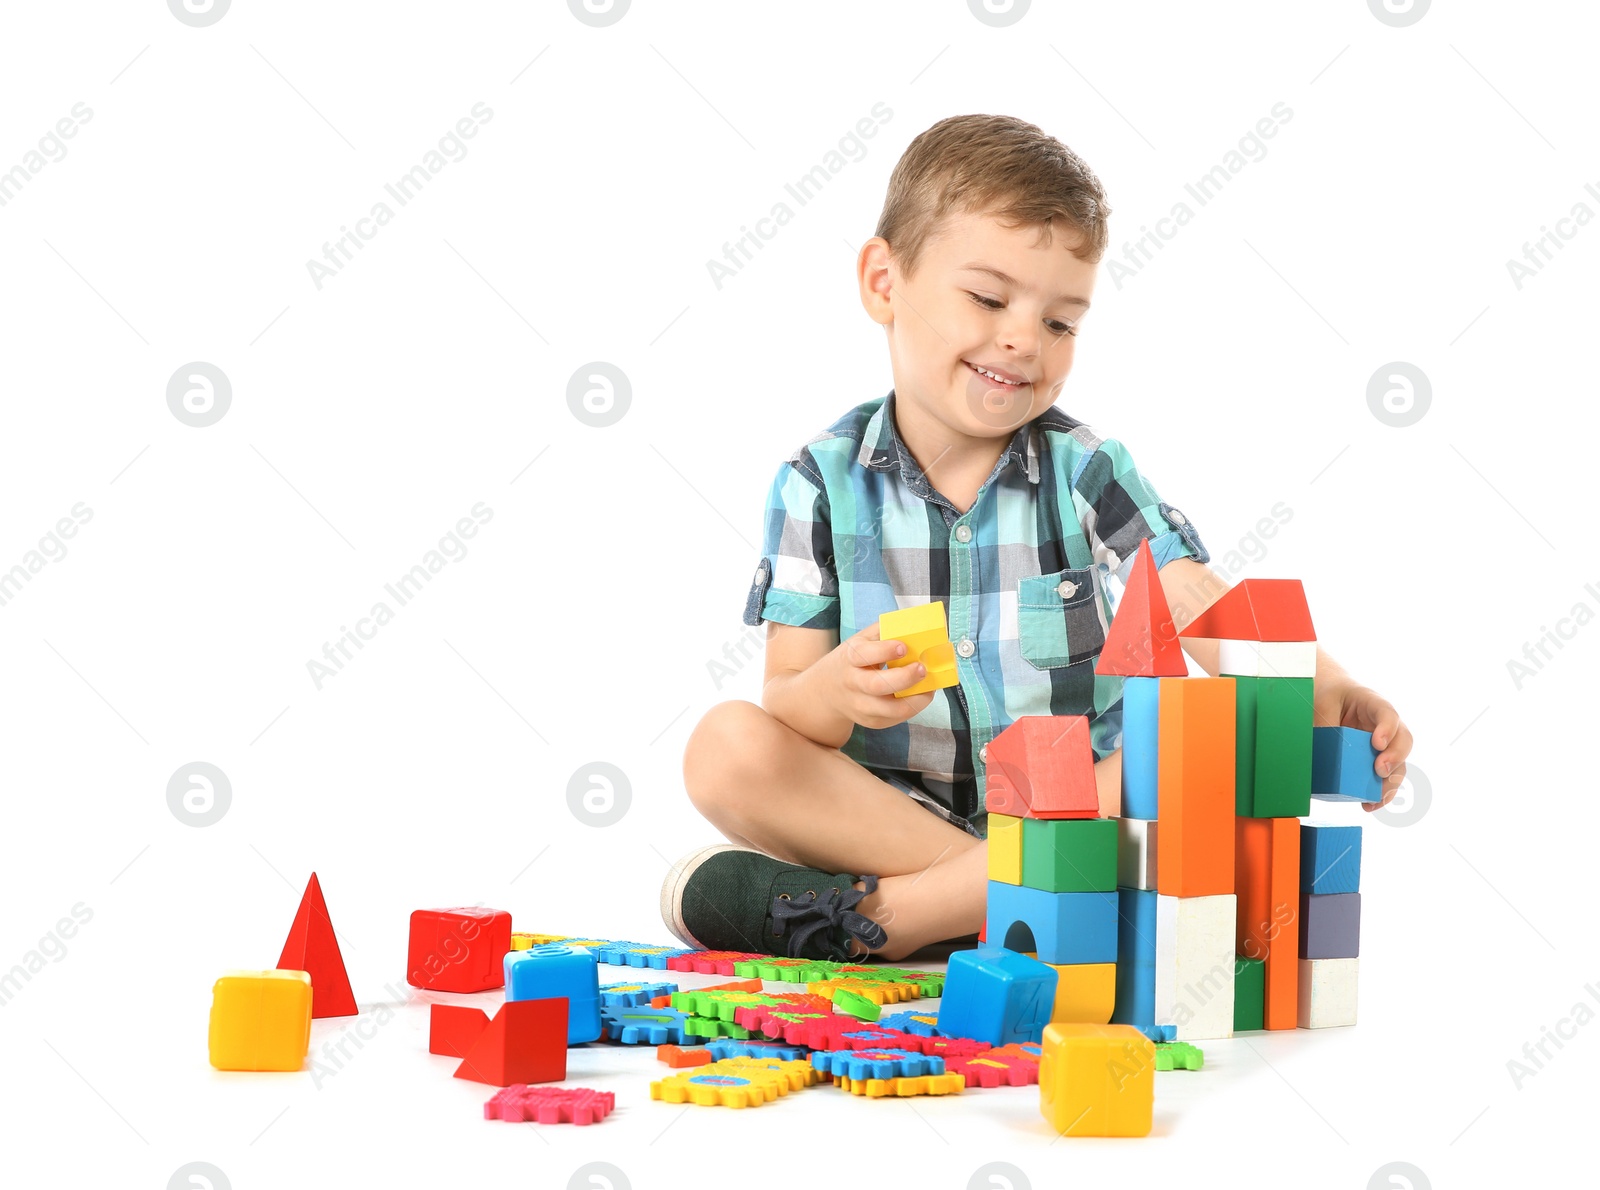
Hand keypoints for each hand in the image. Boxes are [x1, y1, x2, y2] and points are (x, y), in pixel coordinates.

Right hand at [822, 622, 937, 729]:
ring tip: (928, 688)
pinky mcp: (871, 721)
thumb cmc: (853, 661)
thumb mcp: (861, 641)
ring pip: (889, 709)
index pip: (863, 654)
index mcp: (850, 658)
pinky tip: (919, 696)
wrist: (828, 690)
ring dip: (914, 699)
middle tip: (922, 669)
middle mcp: (852, 683)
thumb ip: (884, 632)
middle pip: (876, 685)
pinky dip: (912, 707)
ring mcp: (860, 705)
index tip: (903, 647)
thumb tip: (915, 625)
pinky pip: (895, 718)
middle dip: (904, 678)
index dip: (884, 650)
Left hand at [1314, 681, 1412, 810]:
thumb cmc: (1329, 696)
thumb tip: (1322, 752)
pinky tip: (1369, 803)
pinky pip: (1386, 777)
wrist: (1331, 695)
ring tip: (1376, 798)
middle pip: (1402, 740)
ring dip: (1390, 783)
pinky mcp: (1377, 759)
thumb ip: (1327, 723)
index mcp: (1373, 704)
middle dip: (1394, 758)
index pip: (1387, 713)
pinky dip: (1381, 792)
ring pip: (1399, 763)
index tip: (1377, 743)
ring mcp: (1385, 743)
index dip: (1387, 728)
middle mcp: (1386, 725)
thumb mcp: (1323, 703)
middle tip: (1379, 770)